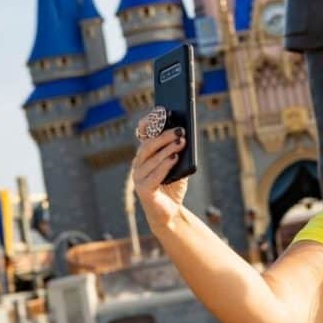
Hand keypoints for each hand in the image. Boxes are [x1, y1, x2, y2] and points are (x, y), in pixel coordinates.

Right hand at [132, 109, 188, 227]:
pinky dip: (165, 165)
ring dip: (167, 149)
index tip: (162, 110)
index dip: (150, 121)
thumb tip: (184, 134)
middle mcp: (139, 163)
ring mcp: (138, 177)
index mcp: (145, 154)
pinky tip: (175, 158)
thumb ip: (179, 151)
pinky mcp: (143, 190)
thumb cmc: (173, 185)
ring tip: (181, 142)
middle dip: (164, 135)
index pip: (143, 134)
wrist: (170, 211)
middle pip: (148, 145)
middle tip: (180, 130)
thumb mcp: (179, 164)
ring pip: (151, 158)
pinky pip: (154, 175)